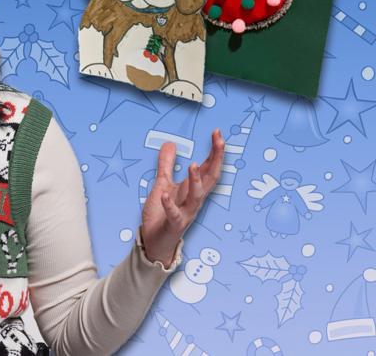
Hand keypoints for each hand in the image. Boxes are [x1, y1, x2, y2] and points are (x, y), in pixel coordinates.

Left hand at [140, 129, 224, 266]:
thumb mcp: (163, 184)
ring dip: (196, 181)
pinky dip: (169, 204)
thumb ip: (166, 165)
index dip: (215, 151)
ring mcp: (186, 212)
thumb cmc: (162, 214)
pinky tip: (163, 194)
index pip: (209, 168)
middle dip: (216, 160)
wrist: (155, 242)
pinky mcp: (174, 224)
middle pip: (211, 178)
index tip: (217, 133)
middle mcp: (194, 200)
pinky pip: (174, 214)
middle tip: (219, 141)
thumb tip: (170, 144)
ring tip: (193, 165)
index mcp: (193, 189)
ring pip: (197, 196)